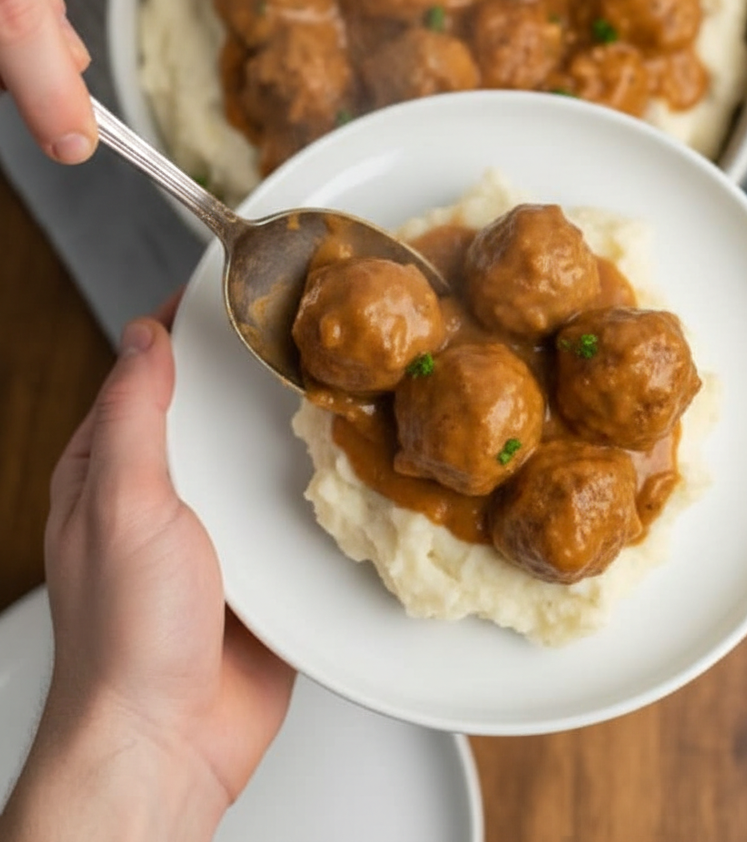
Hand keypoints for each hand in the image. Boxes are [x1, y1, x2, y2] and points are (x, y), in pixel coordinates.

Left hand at [1, 317, 293, 841]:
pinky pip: (291, 513)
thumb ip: (134, 417)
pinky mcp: (261, 570)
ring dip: (291, 428)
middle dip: (251, 372)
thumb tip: (143, 336)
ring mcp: (215, 533)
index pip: (146, 372)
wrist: (170, 743)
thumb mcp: (122, 503)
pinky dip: (317, 488)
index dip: (185, 324)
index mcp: (111, 468)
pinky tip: (351, 462)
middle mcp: (163, 495)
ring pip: (256, 459)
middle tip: (308, 327)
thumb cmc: (127, 633)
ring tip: (343, 379)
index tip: (232, 286)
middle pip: (211, 410)